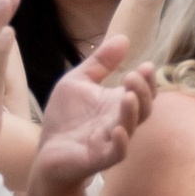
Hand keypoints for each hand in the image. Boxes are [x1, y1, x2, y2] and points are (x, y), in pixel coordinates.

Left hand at [26, 33, 158, 195]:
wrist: (46, 152)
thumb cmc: (65, 118)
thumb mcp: (78, 81)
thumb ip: (99, 63)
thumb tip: (123, 37)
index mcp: (118, 104)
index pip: (144, 92)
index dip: (148, 80)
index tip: (146, 65)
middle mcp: (120, 122)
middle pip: (143, 108)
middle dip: (143, 92)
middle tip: (133, 76)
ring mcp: (111, 141)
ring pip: (131, 127)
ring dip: (132, 112)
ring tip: (129, 95)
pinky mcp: (98, 158)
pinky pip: (116, 153)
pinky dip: (121, 142)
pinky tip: (118, 130)